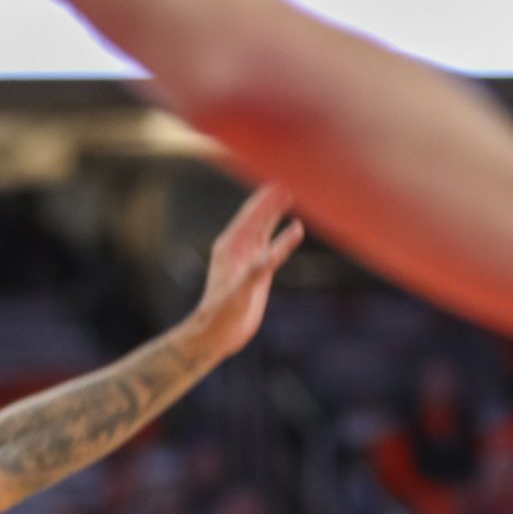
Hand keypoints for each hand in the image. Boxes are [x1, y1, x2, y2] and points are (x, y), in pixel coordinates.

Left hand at [191, 184, 302, 355]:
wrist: (218, 334)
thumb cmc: (223, 313)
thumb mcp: (241, 291)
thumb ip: (257, 270)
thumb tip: (273, 252)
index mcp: (230, 247)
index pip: (251, 215)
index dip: (265, 198)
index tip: (279, 181)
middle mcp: (238, 248)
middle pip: (258, 216)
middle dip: (272, 199)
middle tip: (289, 179)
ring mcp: (248, 258)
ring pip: (265, 228)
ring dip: (276, 212)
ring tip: (290, 194)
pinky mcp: (257, 270)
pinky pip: (273, 245)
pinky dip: (283, 234)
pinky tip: (294, 229)